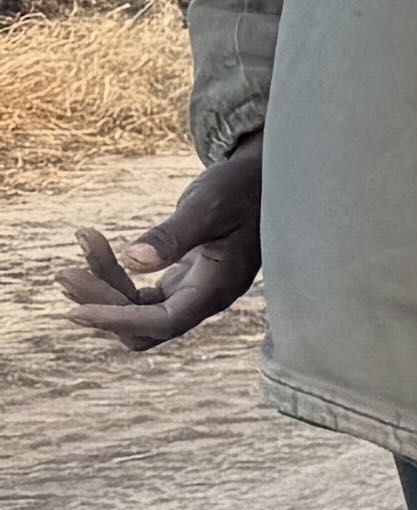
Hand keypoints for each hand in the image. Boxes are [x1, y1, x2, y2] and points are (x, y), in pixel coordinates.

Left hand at [61, 146, 261, 347]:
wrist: (259, 182)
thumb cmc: (239, 190)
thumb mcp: (207, 206)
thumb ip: (173, 235)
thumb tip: (134, 260)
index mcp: (219, 287)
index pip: (165, 321)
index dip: (119, 320)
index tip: (76, 311)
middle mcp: (206, 299)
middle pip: (145, 327)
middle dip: (103, 304)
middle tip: (65, 271)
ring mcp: (192, 294)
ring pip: (137, 312)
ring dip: (101, 288)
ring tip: (81, 243)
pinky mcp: (180, 283)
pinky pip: (138, 296)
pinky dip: (112, 276)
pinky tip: (94, 247)